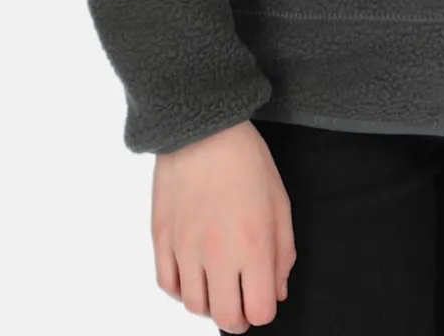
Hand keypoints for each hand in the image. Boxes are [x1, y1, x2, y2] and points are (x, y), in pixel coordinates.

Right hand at [152, 119, 295, 329]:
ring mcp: (185, 248)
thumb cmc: (246, 160)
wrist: (202, 127)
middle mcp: (217, 253)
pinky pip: (167, 284)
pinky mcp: (161, 237)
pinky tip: (192, 275)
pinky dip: (181, 290)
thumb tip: (278, 292)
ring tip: (217, 286)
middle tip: (241, 303)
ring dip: (209, 304)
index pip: (259, 310)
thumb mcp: (279, 202)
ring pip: (194, 306)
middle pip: (225, 317)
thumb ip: (283, 252)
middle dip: (238, 318)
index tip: (263, 297)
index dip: (264, 310)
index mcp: (253, 245)